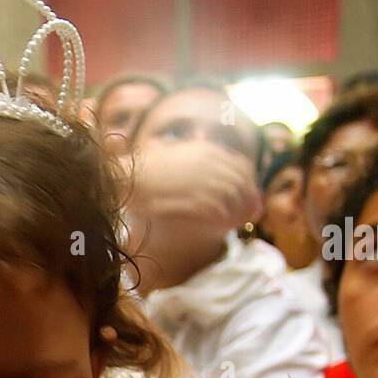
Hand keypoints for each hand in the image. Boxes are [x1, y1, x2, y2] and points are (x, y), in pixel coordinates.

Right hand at [120, 140, 260, 288]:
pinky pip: (219, 211)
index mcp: (205, 150)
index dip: (250, 183)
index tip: (252, 196)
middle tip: (252, 215)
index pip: (241, 166)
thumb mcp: (172, 151)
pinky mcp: (193, 199)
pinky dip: (225, 219)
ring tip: (238, 223)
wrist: (125, 178)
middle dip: (250, 200)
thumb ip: (191, 153)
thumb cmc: (142, 168)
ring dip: (239, 211)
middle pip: (241, 183)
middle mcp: (208, 164)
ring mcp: (201, 181)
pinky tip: (224, 226)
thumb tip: (204, 151)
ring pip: (233, 198)